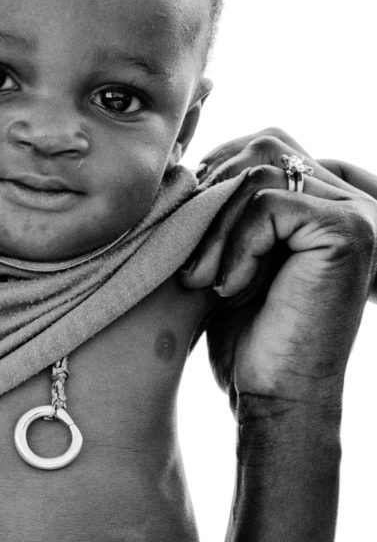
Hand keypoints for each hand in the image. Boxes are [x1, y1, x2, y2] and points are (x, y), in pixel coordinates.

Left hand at [179, 128, 376, 403]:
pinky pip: (270, 203)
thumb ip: (224, 205)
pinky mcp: (348, 231)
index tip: (186, 233)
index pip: (263, 144)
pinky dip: (237, 244)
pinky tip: (229, 288)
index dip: (214, 177)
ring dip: (216, 227)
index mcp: (324, 201)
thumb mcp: (228, 255)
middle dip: (211, 200)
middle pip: (261, 147)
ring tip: (202, 281)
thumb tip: (184, 155)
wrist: (276, 397)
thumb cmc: (247, 337)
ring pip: (259, 172)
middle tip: (190, 264)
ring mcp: (356, 214)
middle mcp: (349, 201)